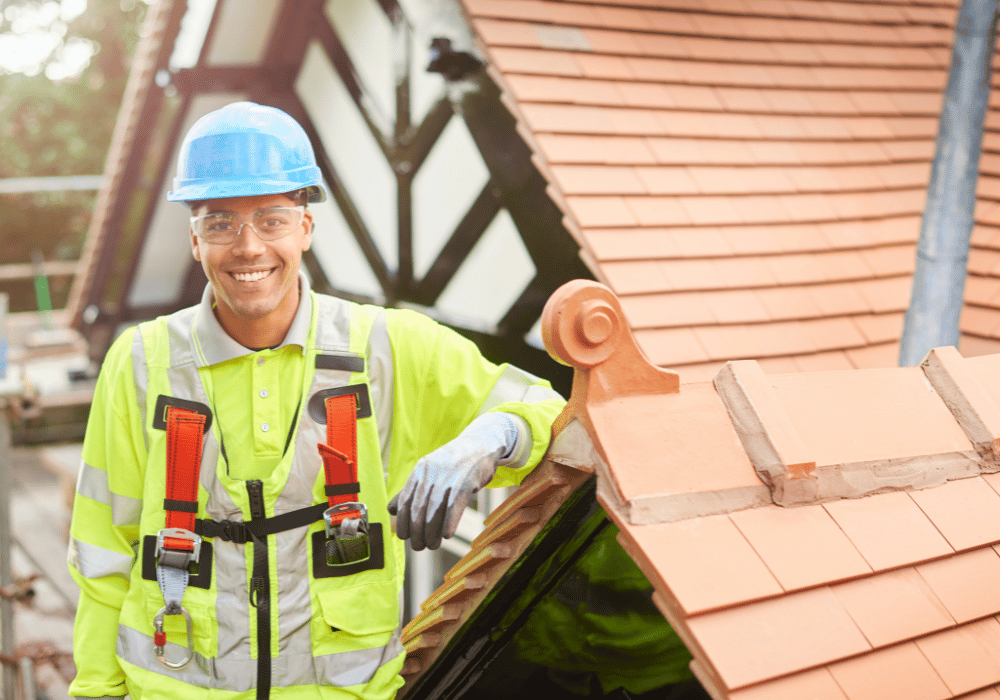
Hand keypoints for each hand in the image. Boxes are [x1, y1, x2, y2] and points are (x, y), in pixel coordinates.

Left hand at [387, 413, 524, 549]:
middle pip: (418, 510)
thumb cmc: (453, 463)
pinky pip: (454, 506)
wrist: (480, 444)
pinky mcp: (465, 482)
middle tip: (419, 547)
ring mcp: (448, 477)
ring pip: (434, 511)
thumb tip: (391, 510)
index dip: (402, 522)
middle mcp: (430, 474)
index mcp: (419, 471)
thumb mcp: (429, 471)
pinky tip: (447, 535)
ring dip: (431, 533)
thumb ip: (410, 489)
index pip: (404, 501)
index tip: (404, 537)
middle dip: (416, 532)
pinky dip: (449, 523)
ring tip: (432, 545)